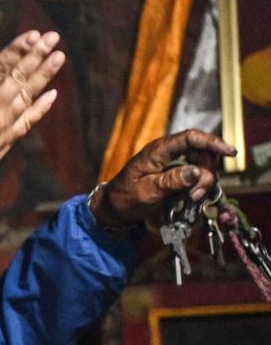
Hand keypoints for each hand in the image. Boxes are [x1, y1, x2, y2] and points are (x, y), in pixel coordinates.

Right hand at [0, 30, 64, 187]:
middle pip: (19, 78)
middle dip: (36, 56)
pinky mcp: (5, 142)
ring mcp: (1, 127)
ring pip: (28, 96)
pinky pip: (28, 122)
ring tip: (58, 57)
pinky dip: (41, 107)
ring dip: (44, 76)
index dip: (17, 50)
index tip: (33, 35)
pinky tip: (52, 94)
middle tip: (53, 38)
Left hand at [90, 129, 237, 227]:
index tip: (230, 152)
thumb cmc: (126, 197)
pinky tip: (192, 199)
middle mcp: (168, 153)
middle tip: (195, 195)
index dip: (212, 142)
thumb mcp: (146, 191)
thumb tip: (196, 171)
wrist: (115, 207)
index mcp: (158, 151)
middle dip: (206, 173)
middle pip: (202, 153)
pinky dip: (199, 187)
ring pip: (203, 166)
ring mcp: (173, 164)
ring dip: (203, 183)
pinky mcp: (177, 175)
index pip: (190, 138)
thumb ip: (170, 181)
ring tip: (191, 199)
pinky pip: (197, 177)